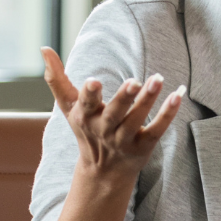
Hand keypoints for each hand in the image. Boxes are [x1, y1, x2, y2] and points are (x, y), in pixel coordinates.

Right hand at [42, 47, 184, 182]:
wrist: (103, 172)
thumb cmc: (86, 130)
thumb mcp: (69, 107)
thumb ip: (56, 79)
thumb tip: (43, 48)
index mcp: (85, 117)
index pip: (86, 105)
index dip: (89, 95)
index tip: (93, 82)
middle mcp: (104, 130)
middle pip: (114, 114)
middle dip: (123, 99)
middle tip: (134, 81)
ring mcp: (125, 140)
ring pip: (136, 121)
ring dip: (148, 101)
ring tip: (158, 79)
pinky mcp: (144, 146)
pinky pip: (157, 130)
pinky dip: (167, 115)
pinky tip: (177, 95)